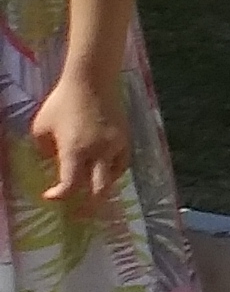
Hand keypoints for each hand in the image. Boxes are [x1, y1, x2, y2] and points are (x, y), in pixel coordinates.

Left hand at [29, 73, 125, 208]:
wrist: (92, 79)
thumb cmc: (62, 102)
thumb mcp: (41, 127)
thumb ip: (45, 149)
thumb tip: (52, 160)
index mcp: (76, 152)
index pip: (70, 186)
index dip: (58, 196)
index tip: (49, 195)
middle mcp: (99, 153)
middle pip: (100, 189)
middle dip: (89, 204)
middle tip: (80, 212)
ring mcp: (115, 145)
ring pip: (114, 177)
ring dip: (102, 186)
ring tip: (93, 191)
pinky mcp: (125, 136)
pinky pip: (122, 162)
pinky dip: (114, 171)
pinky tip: (105, 170)